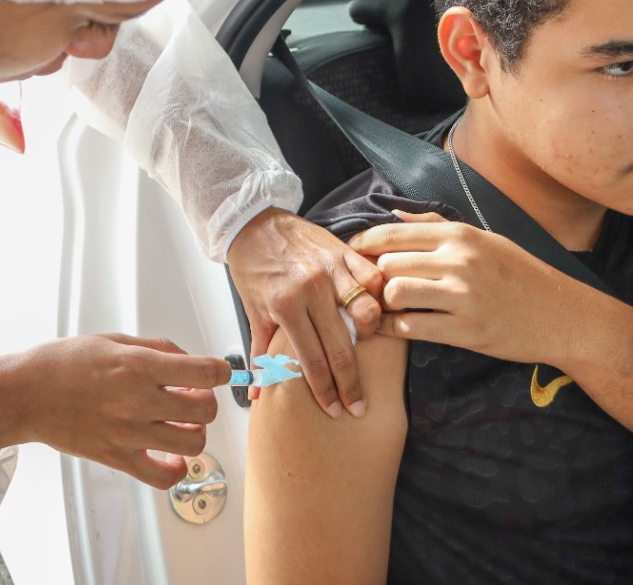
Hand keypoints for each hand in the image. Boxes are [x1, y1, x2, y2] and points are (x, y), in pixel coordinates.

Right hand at [0, 334, 229, 487]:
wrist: (27, 394)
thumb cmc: (62, 364)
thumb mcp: (113, 340)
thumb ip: (155, 349)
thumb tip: (186, 359)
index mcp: (138, 366)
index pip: (204, 372)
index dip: (221, 371)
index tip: (220, 372)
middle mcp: (138, 401)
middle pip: (205, 411)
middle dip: (207, 401)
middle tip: (194, 396)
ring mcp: (129, 434)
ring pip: (192, 444)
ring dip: (196, 433)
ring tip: (183, 424)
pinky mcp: (118, 459)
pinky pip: (162, 478)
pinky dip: (176, 470)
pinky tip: (171, 456)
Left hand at [226, 207, 384, 418]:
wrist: (253, 222)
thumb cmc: (252, 266)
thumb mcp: (253, 310)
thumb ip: (261, 352)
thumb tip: (259, 392)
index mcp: (285, 307)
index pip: (312, 360)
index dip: (327, 391)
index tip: (337, 410)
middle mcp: (311, 290)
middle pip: (342, 348)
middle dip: (351, 384)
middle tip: (359, 406)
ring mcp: (332, 270)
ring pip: (367, 312)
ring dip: (372, 338)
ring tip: (368, 351)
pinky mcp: (344, 252)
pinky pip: (373, 278)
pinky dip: (380, 297)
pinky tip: (378, 311)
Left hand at [348, 210, 598, 364]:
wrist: (562, 315)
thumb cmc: (520, 275)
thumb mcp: (485, 239)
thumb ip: (437, 226)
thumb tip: (394, 213)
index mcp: (461, 235)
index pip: (394, 233)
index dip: (364, 244)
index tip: (352, 253)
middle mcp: (460, 260)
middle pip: (389, 263)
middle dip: (372, 276)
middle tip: (365, 285)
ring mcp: (463, 296)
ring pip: (396, 293)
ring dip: (382, 302)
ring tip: (382, 306)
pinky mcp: (466, 330)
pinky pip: (412, 327)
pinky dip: (394, 328)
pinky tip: (393, 326)